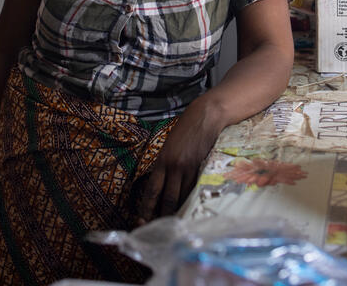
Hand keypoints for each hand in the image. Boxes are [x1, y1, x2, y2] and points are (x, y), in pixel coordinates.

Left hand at [135, 97, 224, 223]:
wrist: (205, 117)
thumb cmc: (185, 129)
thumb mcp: (169, 146)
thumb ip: (165, 164)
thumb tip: (161, 184)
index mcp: (161, 160)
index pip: (151, 190)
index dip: (146, 207)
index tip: (141, 219)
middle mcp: (173, 166)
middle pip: (167, 199)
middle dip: (161, 216)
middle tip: (157, 229)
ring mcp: (188, 169)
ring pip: (182, 197)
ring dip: (177, 212)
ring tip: (173, 225)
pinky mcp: (201, 169)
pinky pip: (194, 190)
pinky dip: (190, 202)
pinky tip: (189, 210)